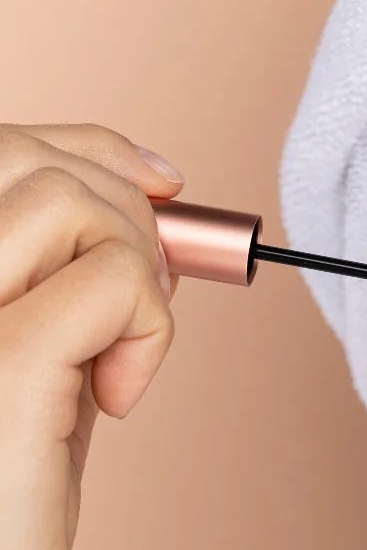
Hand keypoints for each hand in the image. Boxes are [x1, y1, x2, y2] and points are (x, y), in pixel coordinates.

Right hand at [0, 121, 181, 549]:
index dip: (80, 145)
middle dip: (118, 193)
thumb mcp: (30, 368)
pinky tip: (125, 404)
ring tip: (129, 362)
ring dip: (136, 267)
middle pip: (20, 153)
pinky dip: (148, 326)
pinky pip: (108, 278)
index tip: (159, 183)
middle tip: (164, 273)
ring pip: (66, 198)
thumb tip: (143, 184)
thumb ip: (60, 275)